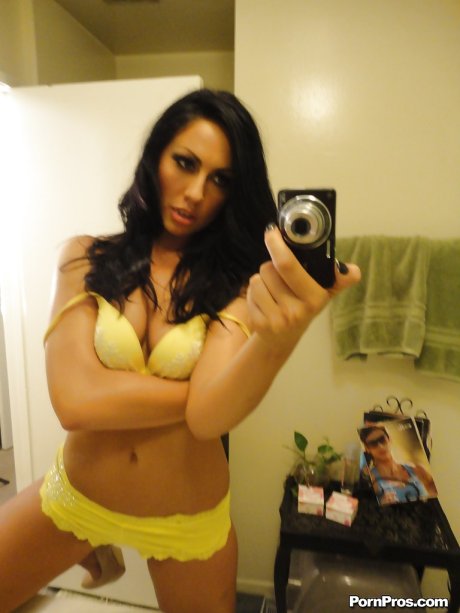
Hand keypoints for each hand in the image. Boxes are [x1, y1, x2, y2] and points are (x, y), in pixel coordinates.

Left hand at [246, 225, 360, 348]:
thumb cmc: (305, 306)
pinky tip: (264, 302)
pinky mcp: (259, 325)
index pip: (289, 265)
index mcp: (315, 298)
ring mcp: (277, 320)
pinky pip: (250, 294)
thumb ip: (338, 279)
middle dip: (270, 265)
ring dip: (261, 280)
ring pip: (256, 280)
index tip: (272, 232)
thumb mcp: (325, 293)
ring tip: (273, 290)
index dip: (278, 246)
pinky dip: (253, 294)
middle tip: (278, 272)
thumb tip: (353, 271)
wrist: (283, 338)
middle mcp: (296, 311)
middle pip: (268, 269)